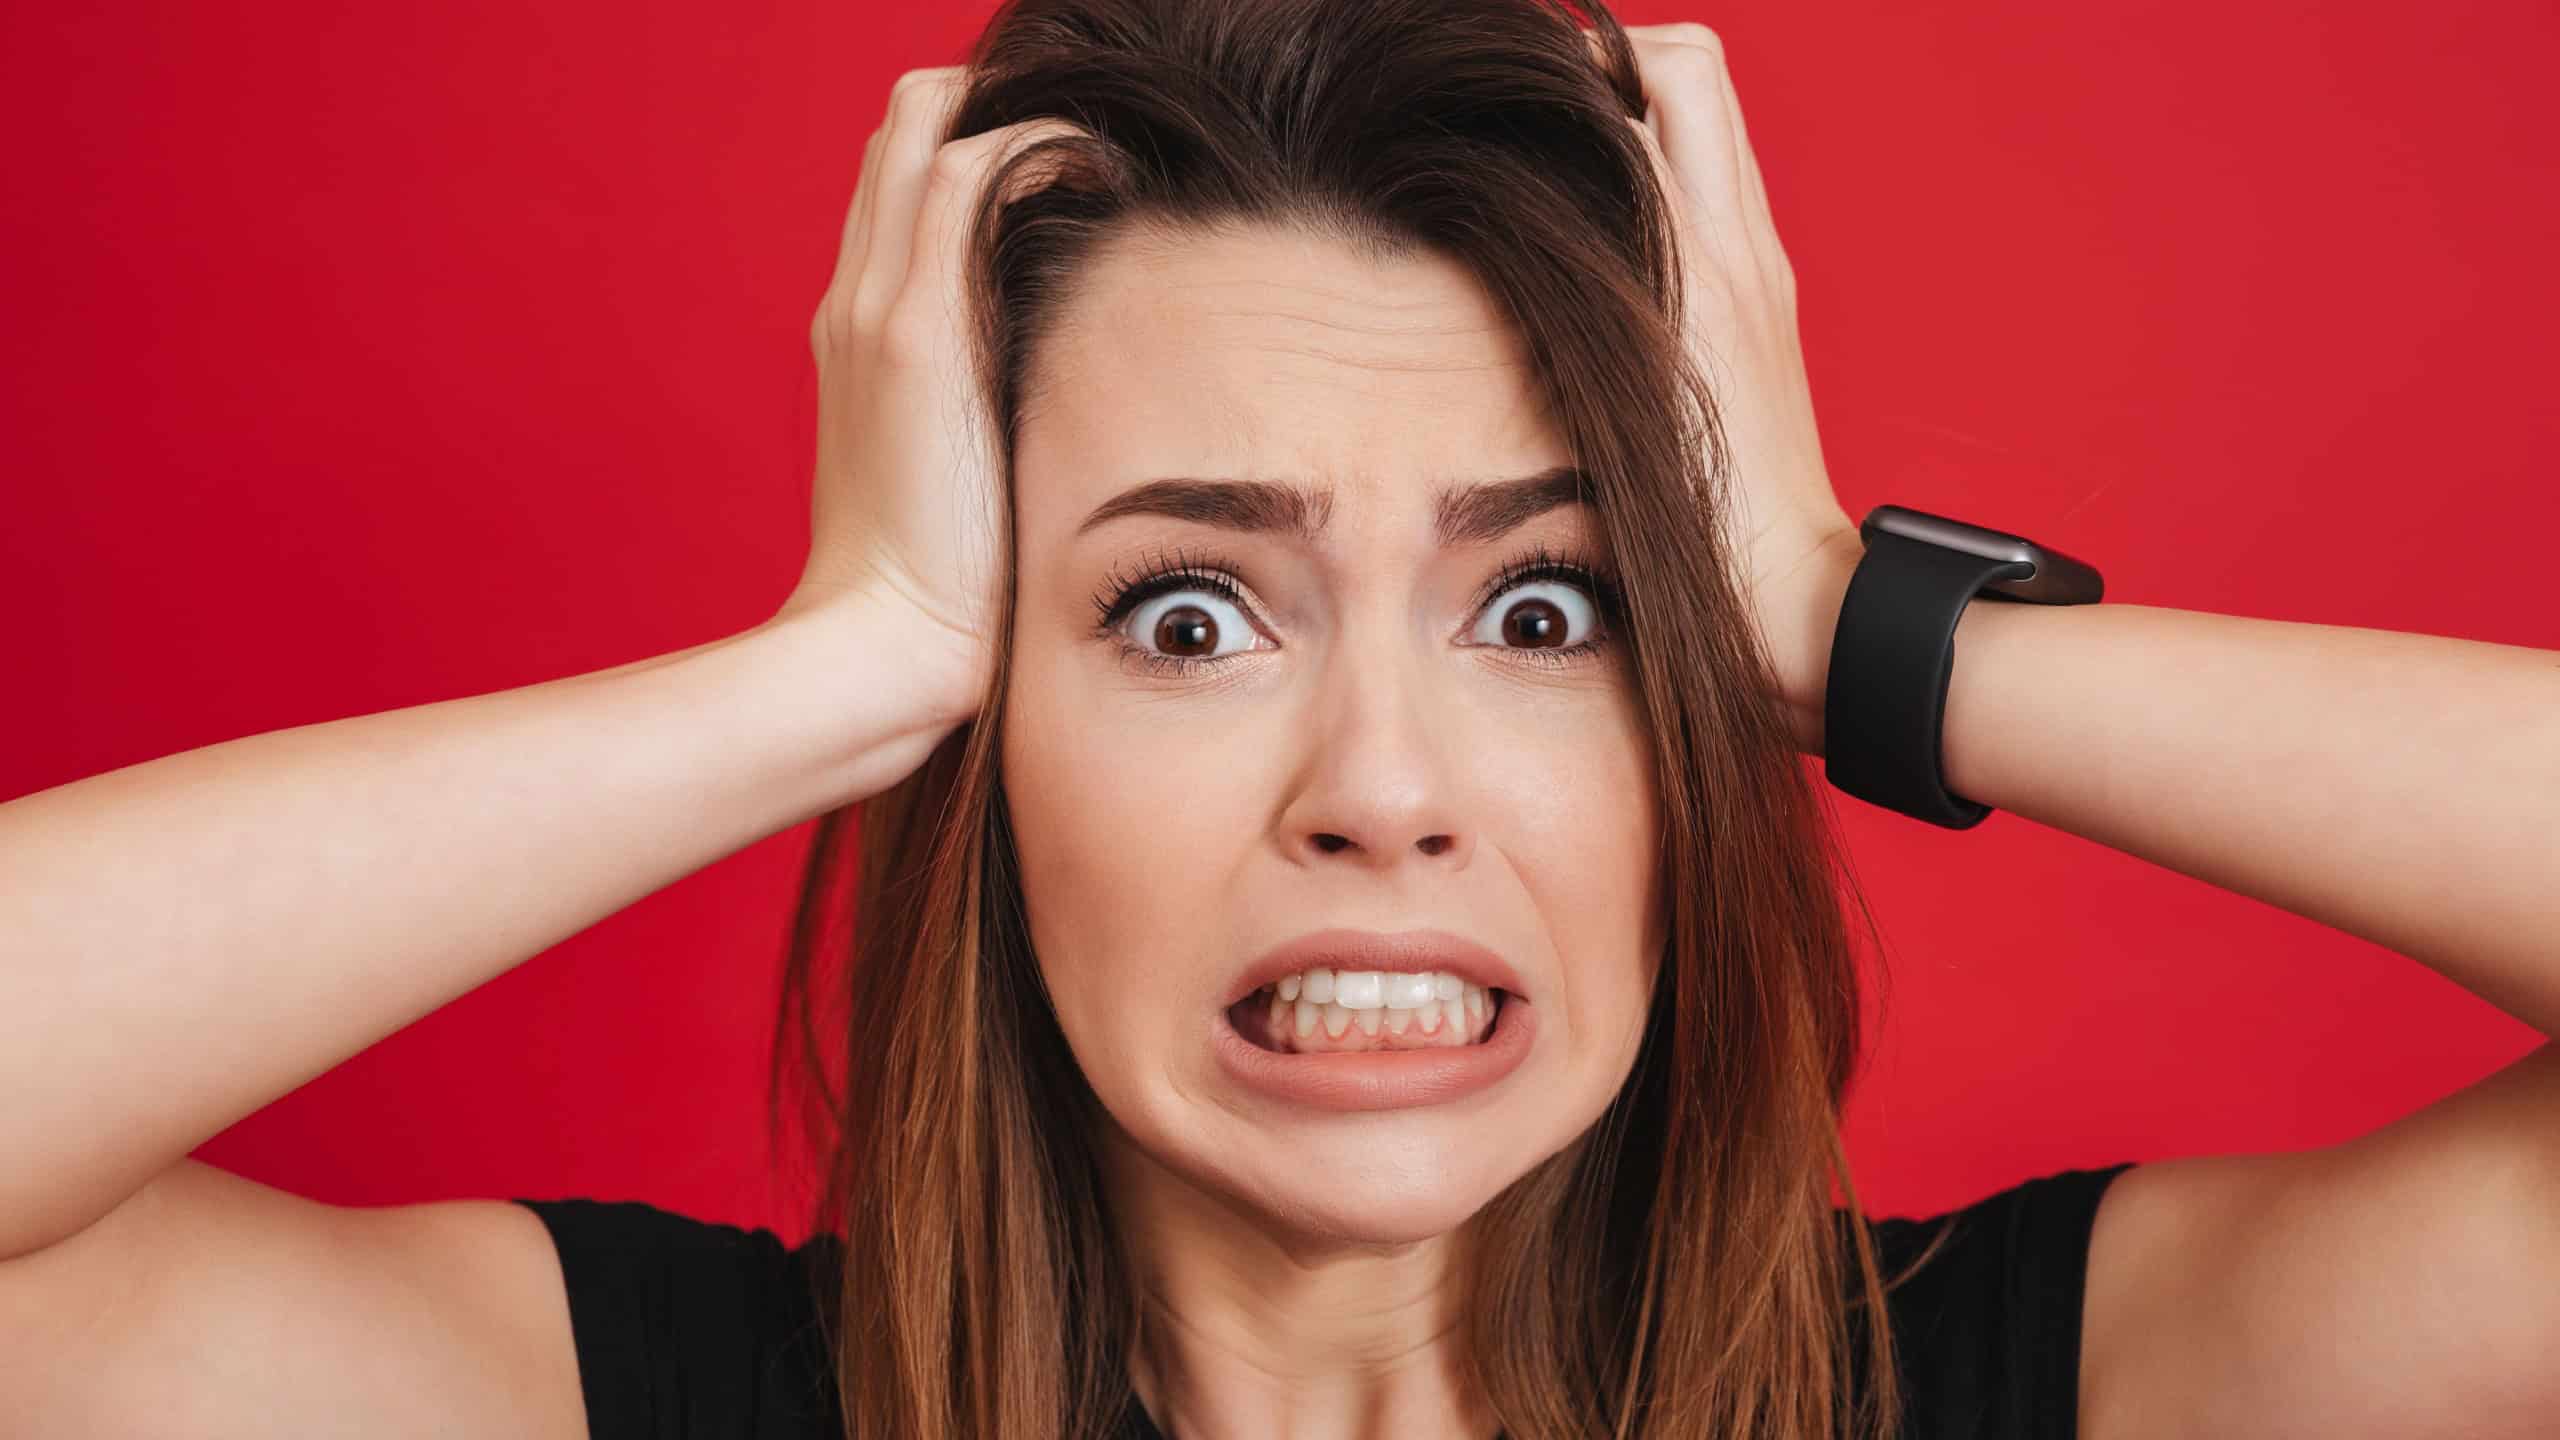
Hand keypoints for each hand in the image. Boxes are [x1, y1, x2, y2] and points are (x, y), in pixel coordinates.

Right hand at [782, 66, 1090, 724]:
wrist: (883, 645)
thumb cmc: (937, 589)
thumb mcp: (960, 483)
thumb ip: (990, 426)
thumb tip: (1067, 412)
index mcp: (859, 337)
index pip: (897, 193)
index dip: (957, 145)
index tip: (1048, 152)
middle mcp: (855, 304)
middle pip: (896, 139)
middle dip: (978, 106)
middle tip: (1081, 121)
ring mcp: (876, 309)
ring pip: (918, 134)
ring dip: (1011, 112)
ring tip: (1099, 132)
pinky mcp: (915, 332)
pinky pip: (962, 179)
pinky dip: (1028, 144)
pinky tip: (1099, 160)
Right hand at [1588, 23, 1863, 751]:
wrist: (1791, 604)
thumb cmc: (1707, 526)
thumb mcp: (1630, 386)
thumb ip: (1603, 276)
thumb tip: (1534, 176)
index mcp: (1707, 253)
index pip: (1660, 75)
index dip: (1582, 57)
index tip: (1509, 81)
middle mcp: (1743, 247)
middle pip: (1691, 71)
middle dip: (1615, 57)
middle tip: (1538, 100)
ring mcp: (1759, 277)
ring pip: (1704, 128)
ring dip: (1636, 111)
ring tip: (1553, 153)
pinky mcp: (1762, 316)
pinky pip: (1709, 198)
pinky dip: (1652, 177)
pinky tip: (1591, 230)